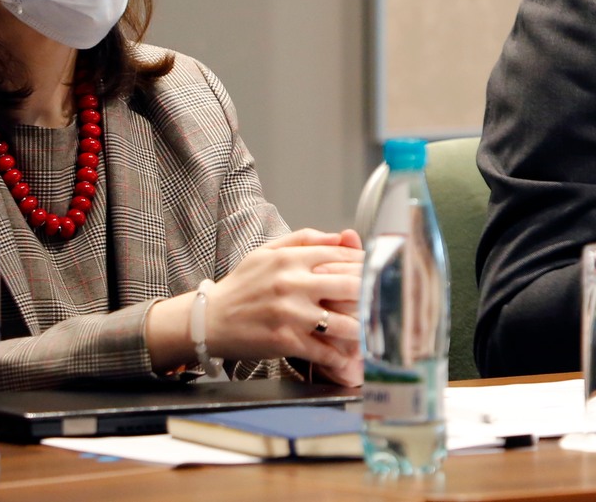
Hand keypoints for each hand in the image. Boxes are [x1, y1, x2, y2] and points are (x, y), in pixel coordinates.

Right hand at [205, 232, 365, 384]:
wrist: (209, 320)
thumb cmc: (241, 286)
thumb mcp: (267, 252)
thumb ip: (304, 239)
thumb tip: (340, 236)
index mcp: (291, 259)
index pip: (342, 257)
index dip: (366, 264)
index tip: (379, 272)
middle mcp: (293, 284)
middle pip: (351, 285)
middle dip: (372, 293)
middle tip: (386, 300)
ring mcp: (290, 314)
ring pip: (343, 322)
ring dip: (363, 328)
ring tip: (375, 330)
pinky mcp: (285, 340)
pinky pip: (323, 349)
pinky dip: (340, 356)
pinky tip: (352, 358)